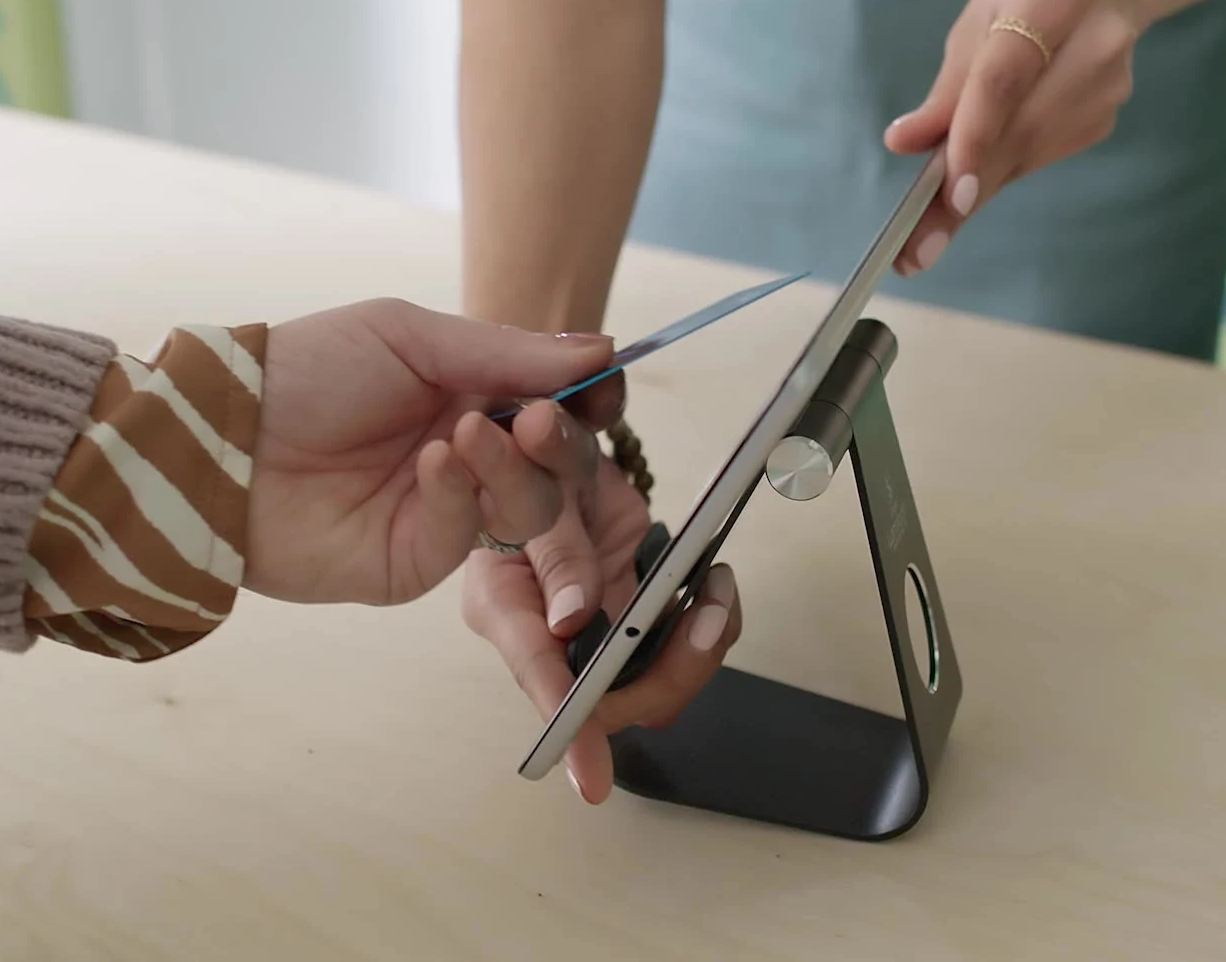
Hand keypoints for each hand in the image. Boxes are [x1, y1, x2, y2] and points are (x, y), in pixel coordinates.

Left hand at [242, 298, 610, 605]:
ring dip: (510, 468)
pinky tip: (431, 462)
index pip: (562, 404)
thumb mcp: (408, 336)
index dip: (591, 399)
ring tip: (462, 435)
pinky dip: (461, 493)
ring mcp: (447, 512)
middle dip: (560, 440)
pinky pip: (468, 535)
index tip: (603, 388)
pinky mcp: (416, 561)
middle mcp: (472, 454)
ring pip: (529, 508)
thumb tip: (601, 350)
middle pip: (560, 463)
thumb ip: (506, 350)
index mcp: (474, 391)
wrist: (221, 439)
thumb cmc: (305, 372)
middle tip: (537, 418)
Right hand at [462, 453, 743, 803]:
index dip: (571, 734)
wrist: (546, 442)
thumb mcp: (531, 494)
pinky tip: (713, 581)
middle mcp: (555, 637)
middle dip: (675, 670)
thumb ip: (555, 555)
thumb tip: (574, 623)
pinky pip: (682, 640)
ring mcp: (602, 628)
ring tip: (716, 588)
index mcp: (509, 615)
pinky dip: (710, 618)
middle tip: (709, 616)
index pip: (543, 685)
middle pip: (618, 699)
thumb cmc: (516, 466)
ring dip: (702, 644)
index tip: (592, 783)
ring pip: (659, 679)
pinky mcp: (638, 607)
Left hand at [884, 0, 1140, 274]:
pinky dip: (1001, 168)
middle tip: (915, 252)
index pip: (1004, 81)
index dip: (974, 139)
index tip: (950, 196)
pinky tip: (984, 164)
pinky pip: (1039, 157)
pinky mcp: (1106, 118)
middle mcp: (1091, 44)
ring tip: (928, 230)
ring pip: (1027, 155)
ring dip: (975, 189)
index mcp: (1048, 1)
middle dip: (962, 194)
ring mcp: (1107, 87)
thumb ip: (945, 90)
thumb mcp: (975, 22)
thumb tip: (902, 142)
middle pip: (1018, 132)